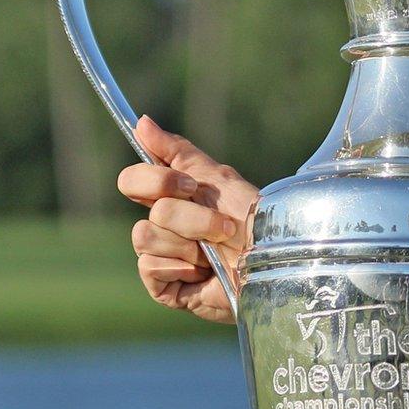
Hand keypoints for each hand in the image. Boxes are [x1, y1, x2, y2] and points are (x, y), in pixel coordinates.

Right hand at [115, 115, 258, 324]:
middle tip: (223, 226)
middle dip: (191, 216)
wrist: (275, 263)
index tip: (190, 186)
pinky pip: (149, 266)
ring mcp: (161, 256)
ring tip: (218, 253)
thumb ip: (179, 153)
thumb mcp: (220, 179)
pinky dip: (183, 268)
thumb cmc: (254, 221)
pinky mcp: (162, 286)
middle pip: (150, 208)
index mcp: (172, 198)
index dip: (154, 180)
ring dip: (191, 243)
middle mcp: (162, 226)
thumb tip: (142, 122)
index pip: (133, 180)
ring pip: (146, 236)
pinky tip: (204, 274)